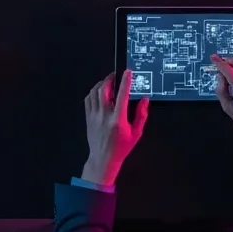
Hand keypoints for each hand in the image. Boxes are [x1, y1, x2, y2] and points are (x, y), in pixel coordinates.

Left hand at [79, 70, 148, 186]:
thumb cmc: (121, 147)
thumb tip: (144, 100)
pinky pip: (88, 99)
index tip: (127, 72)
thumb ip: (141, 115)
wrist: (103, 158)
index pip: (122, 95)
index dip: (125, 82)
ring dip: (101, 84)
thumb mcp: (136, 133)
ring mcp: (94, 116)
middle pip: (103, 90)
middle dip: (110, 78)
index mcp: (118, 120)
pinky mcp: (88, 117)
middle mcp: (104, 116)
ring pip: (94, 92)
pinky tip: (99, 92)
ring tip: (108, 82)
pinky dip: (93, 92)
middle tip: (116, 75)